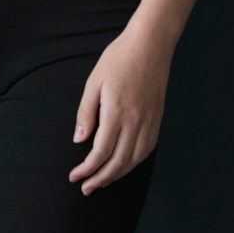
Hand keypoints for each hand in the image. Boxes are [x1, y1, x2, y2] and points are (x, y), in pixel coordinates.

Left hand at [68, 26, 172, 192]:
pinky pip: (147, 149)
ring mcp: (150, 121)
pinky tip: (124, 166)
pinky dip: (134, 163)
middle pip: (118, 162)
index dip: (87, 169)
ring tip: (102, 181)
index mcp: (117, 112)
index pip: (101, 152)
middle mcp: (136, 121)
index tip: (75, 176)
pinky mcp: (158, 118)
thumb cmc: (119, 59)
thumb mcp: (94, 82)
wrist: (151, 44)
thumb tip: (79, 140)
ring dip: (117, 175)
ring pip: (135, 159)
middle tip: (86, 188)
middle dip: (101, 179)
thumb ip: (86, 113)